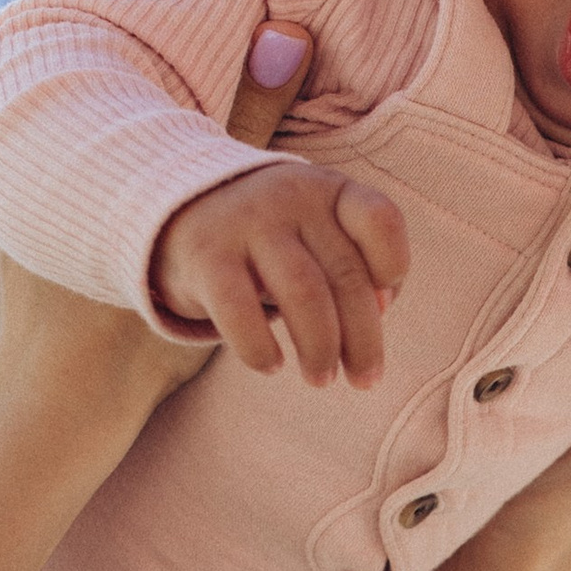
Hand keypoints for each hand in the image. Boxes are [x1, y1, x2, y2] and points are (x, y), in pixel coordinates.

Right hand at [151, 157, 412, 387]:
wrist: (177, 209)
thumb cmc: (271, 239)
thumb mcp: (317, 236)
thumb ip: (356, 267)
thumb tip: (381, 308)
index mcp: (328, 191)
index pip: (380, 220)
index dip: (393, 267)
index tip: (383, 305)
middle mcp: (291, 197)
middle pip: (346, 274)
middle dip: (363, 339)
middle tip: (364, 379)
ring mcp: (247, 222)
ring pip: (304, 293)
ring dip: (320, 348)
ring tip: (321, 378)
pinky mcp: (205, 255)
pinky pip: (241, 311)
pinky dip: (261, 348)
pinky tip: (271, 365)